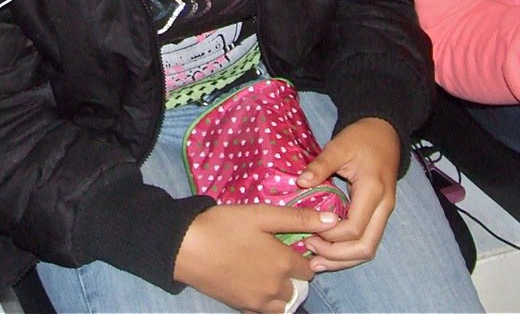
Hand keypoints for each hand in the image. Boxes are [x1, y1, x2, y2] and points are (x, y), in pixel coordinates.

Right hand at [174, 203, 331, 311]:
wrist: (186, 247)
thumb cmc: (224, 226)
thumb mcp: (262, 215)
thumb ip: (299, 218)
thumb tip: (333, 220)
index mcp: (283, 263)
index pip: (309, 269)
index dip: (303, 256)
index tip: (291, 245)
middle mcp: (275, 288)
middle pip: (298, 289)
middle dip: (294, 276)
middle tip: (277, 257)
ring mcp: (258, 302)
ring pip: (284, 305)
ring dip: (283, 292)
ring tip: (268, 272)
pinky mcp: (241, 308)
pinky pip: (265, 312)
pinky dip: (266, 302)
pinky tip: (253, 283)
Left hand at [294, 118, 399, 272]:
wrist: (384, 132)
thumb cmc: (361, 138)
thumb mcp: (339, 146)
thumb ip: (321, 165)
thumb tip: (301, 182)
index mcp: (373, 191)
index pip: (354, 228)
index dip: (330, 235)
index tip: (308, 230)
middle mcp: (383, 207)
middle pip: (365, 248)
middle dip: (337, 256)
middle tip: (310, 252)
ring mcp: (384, 213)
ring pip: (368, 249)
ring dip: (343, 259)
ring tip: (316, 261)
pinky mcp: (379, 215)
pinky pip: (366, 240)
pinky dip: (348, 252)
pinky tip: (328, 253)